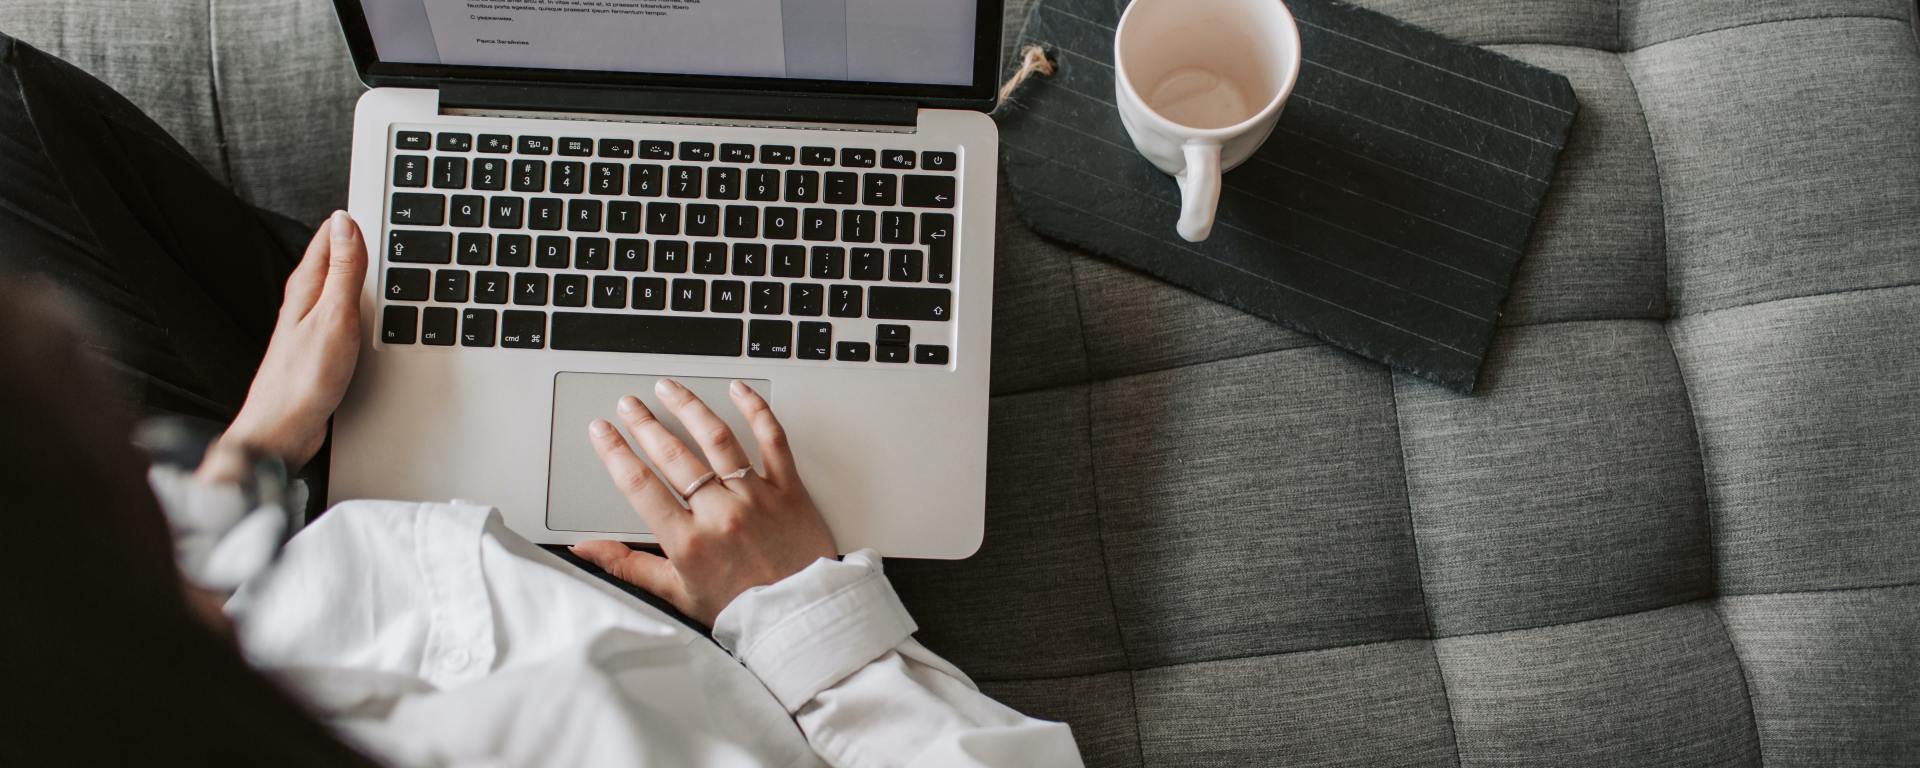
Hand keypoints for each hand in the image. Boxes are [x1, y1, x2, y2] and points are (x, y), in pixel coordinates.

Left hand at [216, 211, 366, 471]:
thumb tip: (346, 223)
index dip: (353, 219)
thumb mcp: (333, 317)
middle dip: (356, 239)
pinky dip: (357, 302)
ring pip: (336, 284)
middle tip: (381, 222)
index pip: (329, 236)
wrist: (282, 430)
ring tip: (379, 256)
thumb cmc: (303, 379)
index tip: (376, 203)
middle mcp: (303, 301)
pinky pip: (340, 311)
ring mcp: (309, 324)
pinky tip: (369, 310)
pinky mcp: (318, 347)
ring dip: (357, 270)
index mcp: (305, 287)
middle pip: (333, 257)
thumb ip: (344, 270)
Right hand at [571, 378, 837, 625]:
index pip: (640, 485)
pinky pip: (772, 439)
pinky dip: (755, 410)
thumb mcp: (677, 593)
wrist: (801, 618)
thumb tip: (585, 552)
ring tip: (668, 388)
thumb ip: (628, 566)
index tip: (601, 430)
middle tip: (628, 404)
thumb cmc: (742, 609)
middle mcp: (720, 513)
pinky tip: (738, 390)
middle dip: (644, 423)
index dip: (615, 452)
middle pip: (673, 455)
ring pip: (716, 439)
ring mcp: (756, 496)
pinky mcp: (789, 489)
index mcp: (688, 542)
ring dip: (688, 408)